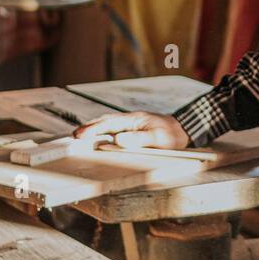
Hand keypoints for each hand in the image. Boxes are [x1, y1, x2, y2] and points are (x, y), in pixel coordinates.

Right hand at [71, 111, 190, 149]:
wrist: (184, 129)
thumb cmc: (172, 134)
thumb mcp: (156, 138)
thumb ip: (137, 139)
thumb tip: (116, 140)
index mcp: (133, 120)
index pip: (108, 124)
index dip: (92, 130)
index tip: (79, 135)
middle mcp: (130, 120)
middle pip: (105, 122)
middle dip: (89, 128)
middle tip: (74, 136)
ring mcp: (132, 123)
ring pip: (109, 124)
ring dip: (95, 129)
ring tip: (82, 136)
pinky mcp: (135, 129)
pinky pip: (116, 129)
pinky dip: (104, 131)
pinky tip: (101, 137)